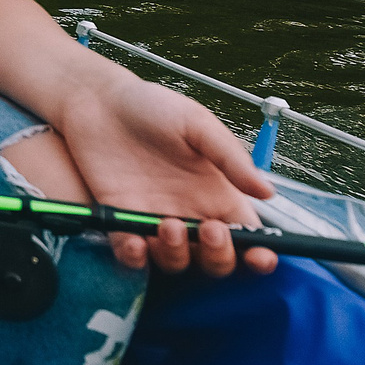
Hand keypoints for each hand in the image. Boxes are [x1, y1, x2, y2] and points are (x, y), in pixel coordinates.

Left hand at [50, 70, 278, 278]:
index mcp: (217, 193)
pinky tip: (135, 241)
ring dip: (177, 254)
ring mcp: (154, 221)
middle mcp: (190, 213)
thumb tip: (267, 193)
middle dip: (219, 257)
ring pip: (176, 262)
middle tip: (210, 230)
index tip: (262, 257)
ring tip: (169, 225)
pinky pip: (132, 256)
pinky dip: (135, 258)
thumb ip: (231, 158)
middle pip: (215, 259)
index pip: (246, 234)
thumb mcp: (197, 124)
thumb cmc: (152, 107)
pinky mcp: (120, 222)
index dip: (258, 252)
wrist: (97, 101)